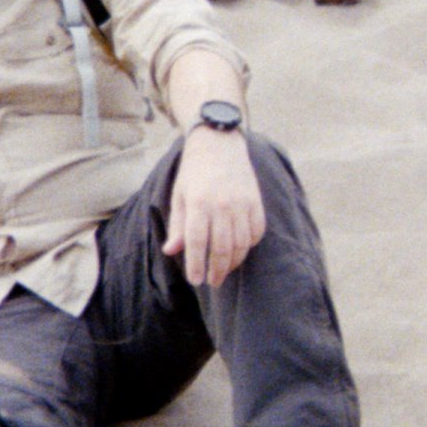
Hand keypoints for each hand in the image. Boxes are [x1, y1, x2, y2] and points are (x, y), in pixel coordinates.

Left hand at [163, 127, 265, 288]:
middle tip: (212, 281)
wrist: (219, 144)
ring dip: (233, 262)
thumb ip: (178, 226)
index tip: (196, 280)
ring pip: (241, 244)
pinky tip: (239, 251)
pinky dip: (249, 246)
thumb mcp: (179, 196)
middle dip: (216, 270)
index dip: (196, 265)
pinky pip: (256, 232)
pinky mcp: (255, 202)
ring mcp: (242, 203)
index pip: (197, 242)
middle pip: (221, 248)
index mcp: (198, 203)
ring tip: (223, 271)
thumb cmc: (194, 173)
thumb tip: (171, 251)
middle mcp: (222, 204)